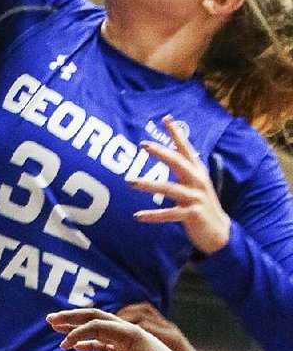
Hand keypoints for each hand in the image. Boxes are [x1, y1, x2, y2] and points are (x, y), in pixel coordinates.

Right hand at [46, 307, 193, 350]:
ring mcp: (125, 341)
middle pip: (94, 318)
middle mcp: (126, 332)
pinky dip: (88, 343)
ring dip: (77, 328)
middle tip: (50, 319)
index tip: (65, 344)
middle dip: (72, 318)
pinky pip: (102, 343)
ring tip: (56, 329)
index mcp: (130, 333)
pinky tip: (75, 347)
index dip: (79, 332)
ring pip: (96, 329)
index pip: (98, 325)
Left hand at [129, 115, 230, 253]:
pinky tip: (138, 215)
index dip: (177, 133)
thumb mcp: (196, 183)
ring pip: (168, 188)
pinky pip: (168, 214)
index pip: (186, 149)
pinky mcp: (191, 214)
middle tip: (143, 144)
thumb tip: (168, 153)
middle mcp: (197, 181)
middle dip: (160, 152)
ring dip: (148, 185)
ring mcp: (195, 198)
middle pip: (177, 162)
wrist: (220, 232)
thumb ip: (185, 169)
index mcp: (198, 171)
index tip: (166, 118)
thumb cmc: (203, 205)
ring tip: (130, 182)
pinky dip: (152, 215)